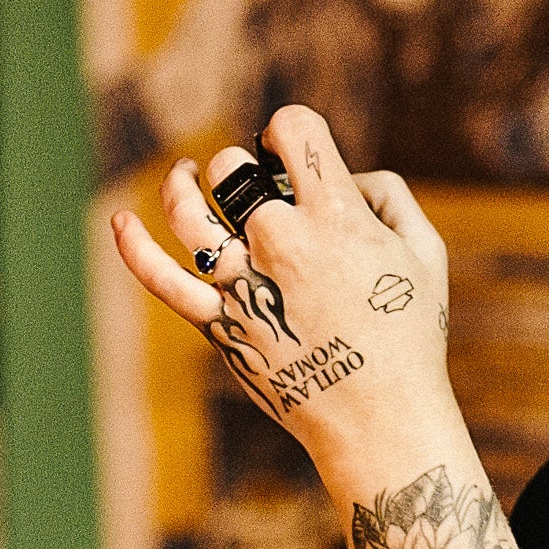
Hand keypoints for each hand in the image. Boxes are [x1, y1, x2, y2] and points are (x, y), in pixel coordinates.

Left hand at [112, 105, 452, 478]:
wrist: (382, 419)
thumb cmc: (412, 337)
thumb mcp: (426, 252)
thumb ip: (388, 195)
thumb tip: (344, 178)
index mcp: (336, 216)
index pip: (292, 128)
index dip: (290, 131)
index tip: (297, 156)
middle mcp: (282, 241)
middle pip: (235, 167)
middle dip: (248, 168)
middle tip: (268, 193)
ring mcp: (243, 282)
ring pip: (188, 209)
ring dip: (185, 185)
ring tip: (189, 177)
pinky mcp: (218, 324)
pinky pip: (161, 278)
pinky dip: (133, 246)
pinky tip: (122, 220)